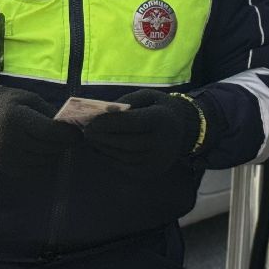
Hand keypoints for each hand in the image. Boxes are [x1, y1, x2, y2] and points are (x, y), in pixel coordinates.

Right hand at [0, 83, 79, 174]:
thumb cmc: (10, 104)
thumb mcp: (30, 99)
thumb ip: (50, 113)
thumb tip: (70, 128)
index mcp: (17, 119)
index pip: (49, 132)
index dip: (68, 134)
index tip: (78, 133)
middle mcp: (10, 140)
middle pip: (49, 148)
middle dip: (63, 144)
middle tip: (70, 138)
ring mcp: (7, 157)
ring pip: (44, 162)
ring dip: (54, 154)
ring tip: (55, 144)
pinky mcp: (7, 168)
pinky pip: (34, 171)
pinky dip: (44, 163)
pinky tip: (43, 153)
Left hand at [82, 89, 203, 174]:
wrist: (183, 129)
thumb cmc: (158, 109)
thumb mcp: (146, 97)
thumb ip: (125, 102)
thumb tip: (102, 112)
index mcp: (162, 119)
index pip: (131, 123)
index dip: (108, 123)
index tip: (90, 121)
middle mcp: (162, 142)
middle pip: (126, 142)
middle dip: (102, 138)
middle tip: (86, 132)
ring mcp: (158, 160)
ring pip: (124, 157)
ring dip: (104, 149)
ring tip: (91, 141)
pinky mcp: (152, 171)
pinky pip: (126, 167)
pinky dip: (110, 160)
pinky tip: (100, 151)